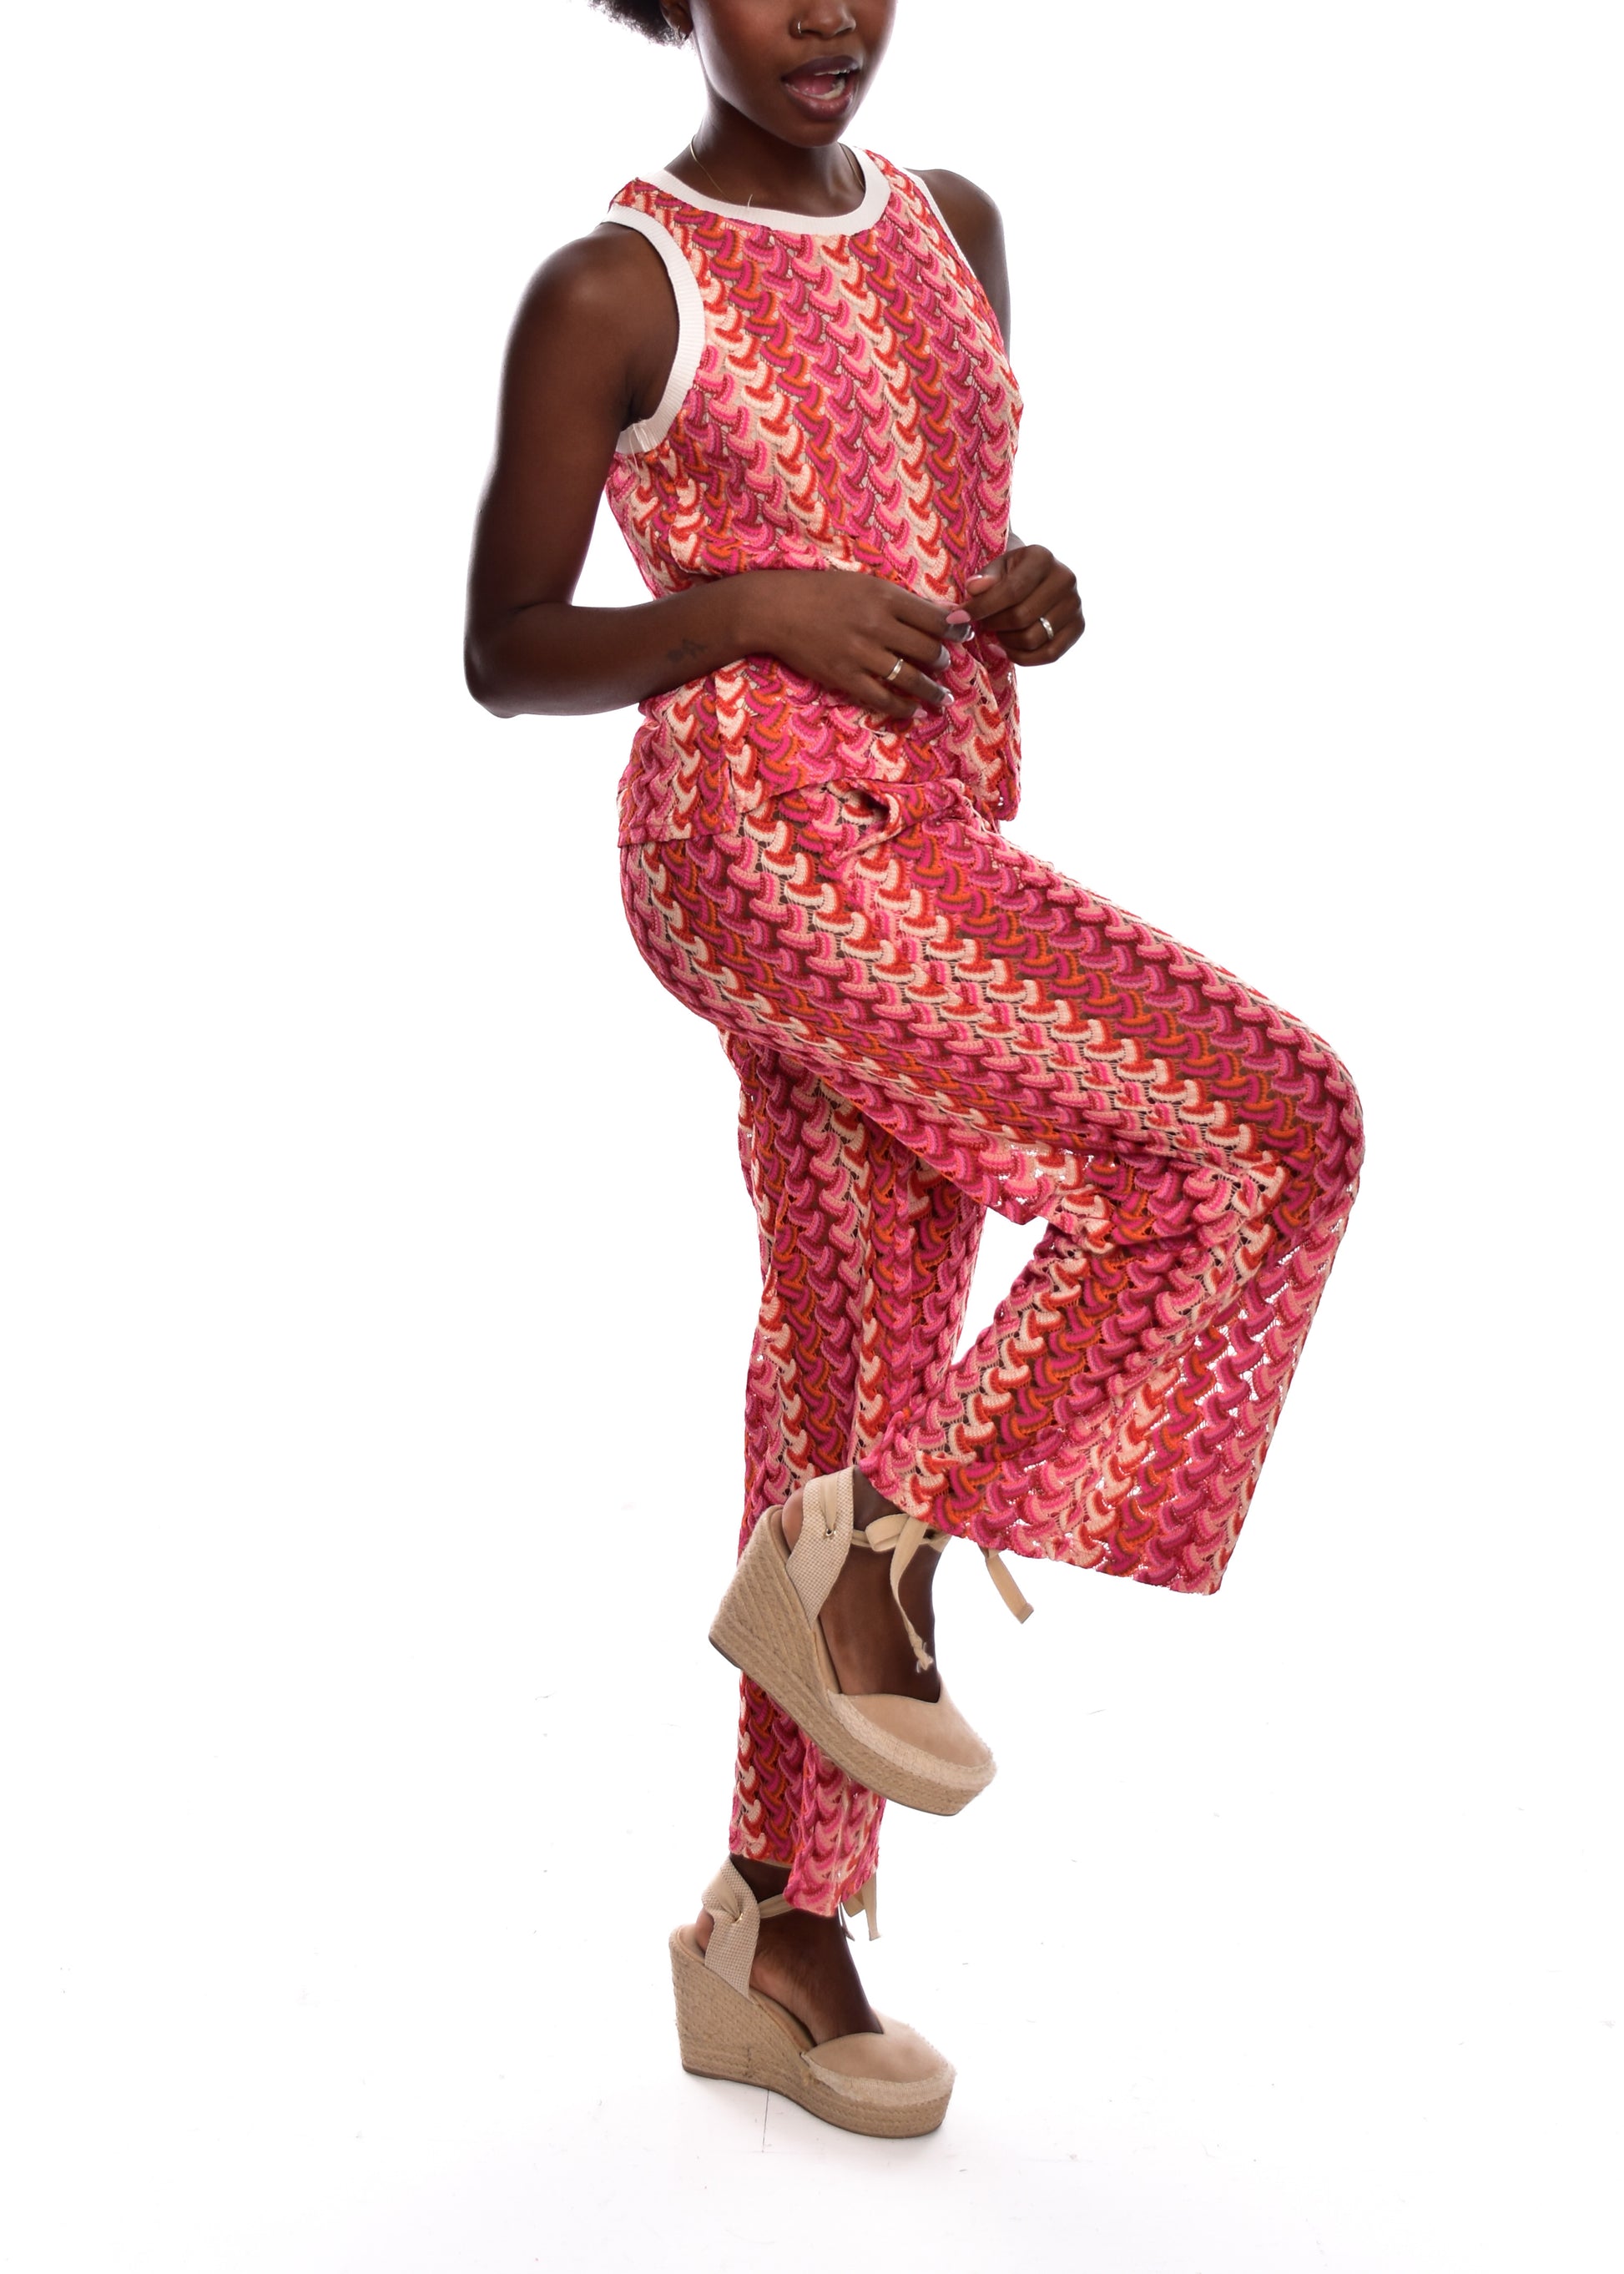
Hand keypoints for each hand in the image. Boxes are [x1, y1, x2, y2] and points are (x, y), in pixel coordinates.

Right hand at [735, 568, 971, 722]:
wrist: (776, 609)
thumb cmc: (822, 591)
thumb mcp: (864, 584)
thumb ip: (899, 600)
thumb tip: (940, 614)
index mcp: (884, 597)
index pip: (934, 618)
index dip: (956, 630)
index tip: (965, 636)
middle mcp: (877, 625)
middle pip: (927, 649)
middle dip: (943, 660)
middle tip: (947, 665)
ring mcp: (861, 654)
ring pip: (911, 678)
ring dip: (932, 690)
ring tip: (942, 696)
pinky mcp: (845, 677)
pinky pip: (883, 698)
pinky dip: (903, 707)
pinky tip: (914, 711)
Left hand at [963, 545, 1083, 662]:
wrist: (1038, 576)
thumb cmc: (1011, 572)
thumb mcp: (996, 567)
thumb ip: (984, 578)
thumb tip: (974, 589)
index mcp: (1042, 558)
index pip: (1010, 591)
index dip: (981, 608)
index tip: (957, 617)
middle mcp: (1065, 579)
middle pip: (1021, 618)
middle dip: (993, 625)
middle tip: (982, 624)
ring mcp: (1075, 604)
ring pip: (1033, 639)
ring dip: (1006, 641)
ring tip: (996, 632)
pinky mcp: (1079, 626)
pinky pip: (1049, 654)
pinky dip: (1022, 657)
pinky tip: (1005, 649)